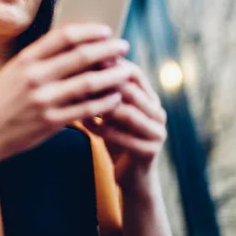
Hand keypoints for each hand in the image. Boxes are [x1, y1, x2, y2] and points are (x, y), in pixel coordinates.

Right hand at [0, 23, 131, 163]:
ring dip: (112, 76)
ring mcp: (43, 100)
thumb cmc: (4, 99)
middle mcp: (34, 77)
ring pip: (88, 83)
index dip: (89, 31)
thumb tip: (76, 41)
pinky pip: (86, 110)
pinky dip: (104, 103)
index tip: (106, 31)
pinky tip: (115, 98)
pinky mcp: (51, 122)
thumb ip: (41, 57)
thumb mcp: (15, 70)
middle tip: (124, 47)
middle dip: (108, 50)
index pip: (64, 37)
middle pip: (81, 57)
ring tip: (126, 72)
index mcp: (26, 59)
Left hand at [82, 58, 167, 194]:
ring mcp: (157, 133)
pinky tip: (87, 124)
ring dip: (104, 106)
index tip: (87, 59)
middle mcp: (158, 113)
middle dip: (106, 84)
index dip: (113, 65)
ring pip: (130, 114)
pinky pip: (126, 139)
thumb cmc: (115, 138)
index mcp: (150, 99)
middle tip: (81, 79)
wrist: (130, 176)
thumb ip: (101, 92)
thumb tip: (78, 65)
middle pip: (133, 91)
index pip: (135, 73)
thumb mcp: (108, 112)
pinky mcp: (151, 153)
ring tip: (83, 101)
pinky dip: (104, 130)